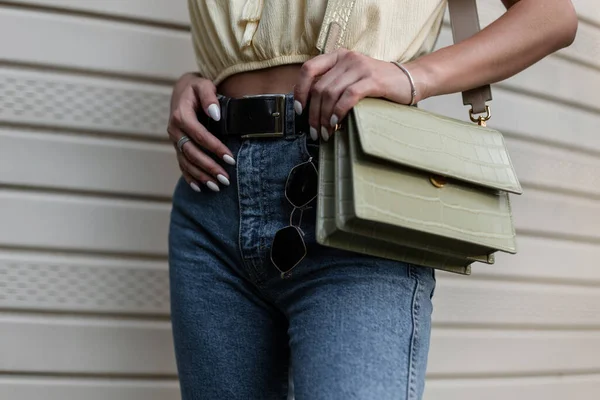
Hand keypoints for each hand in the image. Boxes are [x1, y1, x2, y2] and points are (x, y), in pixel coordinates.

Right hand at [167, 72, 235, 191]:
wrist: (182, 90)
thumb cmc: (196, 88)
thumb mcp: (203, 85)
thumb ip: (209, 97)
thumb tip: (216, 114)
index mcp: (181, 116)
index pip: (199, 135)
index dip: (215, 148)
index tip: (230, 158)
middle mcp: (175, 130)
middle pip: (191, 153)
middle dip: (209, 167)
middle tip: (225, 179)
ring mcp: (174, 140)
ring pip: (186, 162)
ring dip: (201, 176)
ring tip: (217, 187)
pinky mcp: (177, 146)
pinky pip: (181, 164)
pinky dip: (189, 177)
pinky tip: (200, 188)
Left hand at [293, 49, 413, 140]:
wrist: (410, 80)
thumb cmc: (377, 84)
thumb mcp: (351, 79)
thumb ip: (333, 86)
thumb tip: (310, 109)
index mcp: (338, 56)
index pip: (309, 70)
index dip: (300, 91)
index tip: (299, 111)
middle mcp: (347, 58)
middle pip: (319, 88)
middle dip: (313, 114)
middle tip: (315, 132)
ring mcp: (360, 67)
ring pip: (331, 94)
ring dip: (325, 117)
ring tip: (326, 133)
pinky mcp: (373, 80)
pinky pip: (348, 96)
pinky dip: (339, 112)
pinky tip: (337, 124)